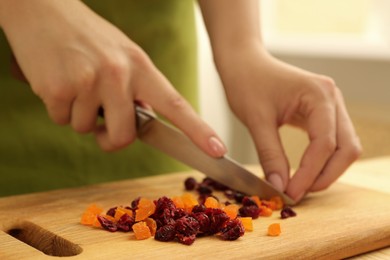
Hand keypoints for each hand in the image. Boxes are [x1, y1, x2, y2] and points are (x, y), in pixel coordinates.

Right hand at [0, 0, 225, 156]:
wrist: (40, 10)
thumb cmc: (85, 36)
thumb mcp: (122, 55)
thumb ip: (136, 88)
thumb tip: (140, 120)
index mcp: (141, 67)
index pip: (176, 104)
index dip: (198, 130)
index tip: (217, 149)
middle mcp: (119, 75)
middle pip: (124, 136)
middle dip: (109, 137)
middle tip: (98, 118)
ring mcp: (90, 81)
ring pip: (86, 129)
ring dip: (78, 114)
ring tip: (74, 81)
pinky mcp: (60, 88)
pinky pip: (61, 120)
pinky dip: (57, 108)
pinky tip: (56, 81)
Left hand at [216, 45, 361, 200]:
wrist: (244, 62)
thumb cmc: (246, 82)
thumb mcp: (256, 120)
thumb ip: (270, 154)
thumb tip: (279, 187)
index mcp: (318, 95)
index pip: (324, 144)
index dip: (309, 174)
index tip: (290, 194)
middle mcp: (332, 98)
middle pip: (346, 148)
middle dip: (324, 176)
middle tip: (297, 193)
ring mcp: (331, 105)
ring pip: (344, 147)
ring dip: (326, 171)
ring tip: (300, 186)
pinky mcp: (323, 112)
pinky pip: (333, 141)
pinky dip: (322, 160)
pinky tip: (304, 172)